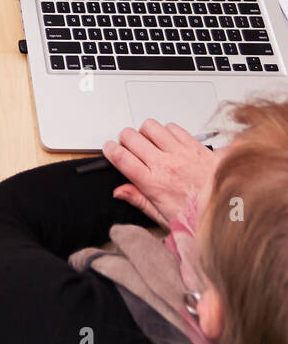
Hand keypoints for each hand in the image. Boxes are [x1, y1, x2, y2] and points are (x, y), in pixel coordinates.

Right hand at [102, 119, 225, 226]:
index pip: (120, 157)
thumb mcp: (162, 216)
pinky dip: (167, 131)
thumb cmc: (198, 216)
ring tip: (149, 143)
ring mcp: (181, 153)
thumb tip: (119, 191)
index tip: (110, 150)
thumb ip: (138, 200)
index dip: (110, 149)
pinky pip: (173, 127)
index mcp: (153, 183)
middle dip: (125, 139)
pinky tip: (169, 143)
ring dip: (145, 132)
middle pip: (130, 136)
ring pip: (150, 126)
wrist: (233, 210)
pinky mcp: (196, 146)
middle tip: (129, 147)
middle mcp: (165, 164)